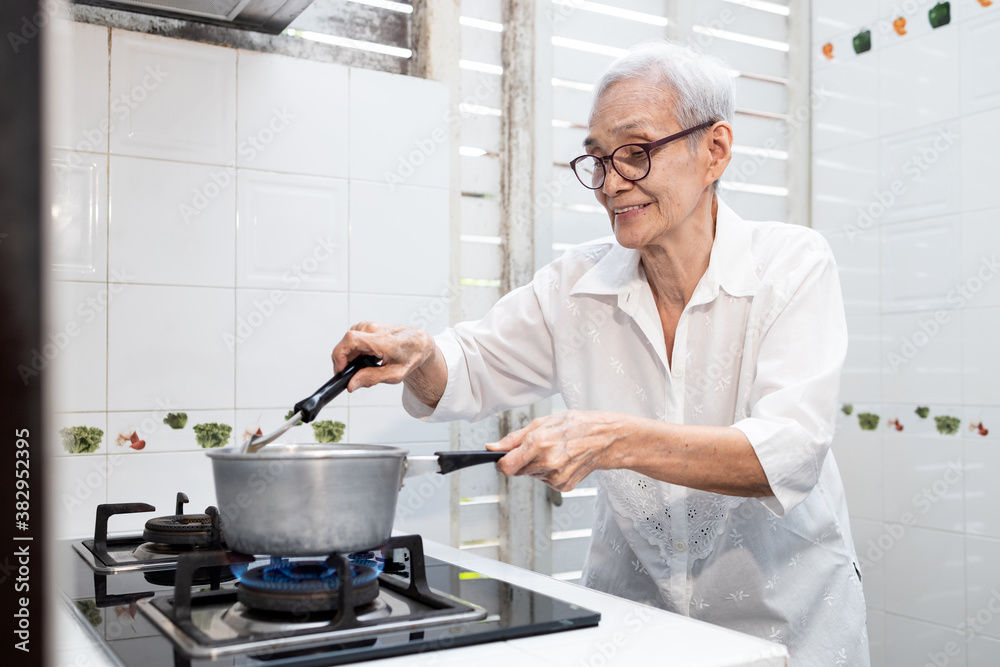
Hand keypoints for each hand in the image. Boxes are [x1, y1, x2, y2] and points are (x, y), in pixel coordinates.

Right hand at [331, 322, 437, 392]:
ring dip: (350, 357)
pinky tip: (365, 359)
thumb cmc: (411, 356)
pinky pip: (353, 339)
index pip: (351, 340)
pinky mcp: (367, 326)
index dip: (340, 355)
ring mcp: (370, 326)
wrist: (419, 343)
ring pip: (348, 342)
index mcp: (382, 340)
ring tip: (363, 367)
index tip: (340, 369)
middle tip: (355, 375)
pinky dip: (354, 351)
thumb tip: (351, 384)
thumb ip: (372, 378)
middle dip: (345, 362)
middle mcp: (374, 329)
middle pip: (346, 343)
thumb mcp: (395, 374)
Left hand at [486, 410, 631, 490]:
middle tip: (539, 447)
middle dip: (522, 460)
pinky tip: (563, 461)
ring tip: (555, 451)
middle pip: (518, 471)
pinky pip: (545, 481)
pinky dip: (549, 472)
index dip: (500, 463)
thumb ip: (514, 438)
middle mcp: (547, 463)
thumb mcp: (543, 422)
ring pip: (532, 475)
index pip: (506, 466)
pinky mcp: (563, 487)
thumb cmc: (577, 426)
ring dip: (537, 465)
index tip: (501, 459)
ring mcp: (556, 477)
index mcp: (539, 443)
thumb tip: (493, 447)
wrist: (606, 439)